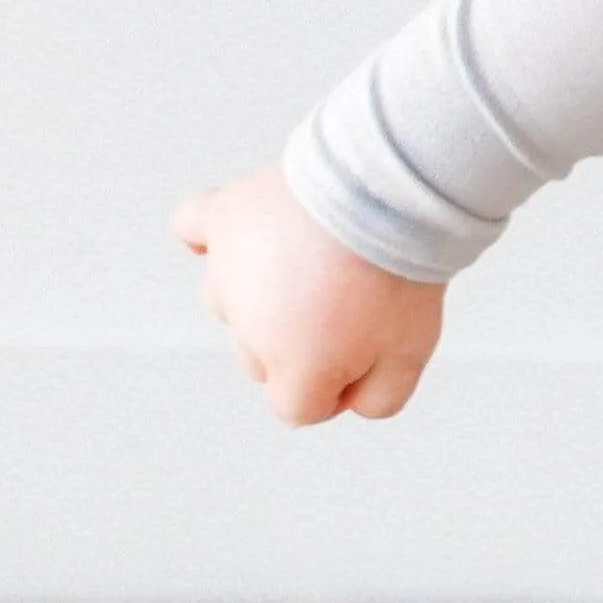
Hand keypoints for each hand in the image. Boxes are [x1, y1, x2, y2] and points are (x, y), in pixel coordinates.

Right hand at [173, 167, 444, 423]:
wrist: (384, 195)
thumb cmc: (398, 273)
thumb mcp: (410, 355)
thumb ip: (376, 398)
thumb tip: (343, 402)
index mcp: (290, 364)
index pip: (294, 407)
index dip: (333, 392)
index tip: (363, 362)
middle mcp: (244, 324)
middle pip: (259, 360)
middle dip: (300, 347)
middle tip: (348, 309)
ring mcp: (226, 267)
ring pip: (229, 302)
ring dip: (263, 296)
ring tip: (314, 264)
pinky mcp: (222, 215)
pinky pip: (192, 229)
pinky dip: (207, 237)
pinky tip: (231, 241)